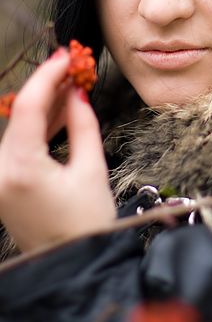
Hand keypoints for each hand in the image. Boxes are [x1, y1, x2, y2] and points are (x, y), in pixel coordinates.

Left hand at [0, 48, 115, 251]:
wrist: (72, 264)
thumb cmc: (85, 224)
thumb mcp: (92, 169)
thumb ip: (83, 125)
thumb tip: (79, 94)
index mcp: (21, 167)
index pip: (29, 107)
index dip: (48, 76)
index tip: (66, 56)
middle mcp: (0, 172)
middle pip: (22, 114)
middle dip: (49, 87)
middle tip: (74, 67)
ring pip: (20, 127)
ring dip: (46, 106)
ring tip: (74, 86)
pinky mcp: (4, 183)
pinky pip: (19, 144)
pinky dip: (39, 126)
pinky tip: (61, 112)